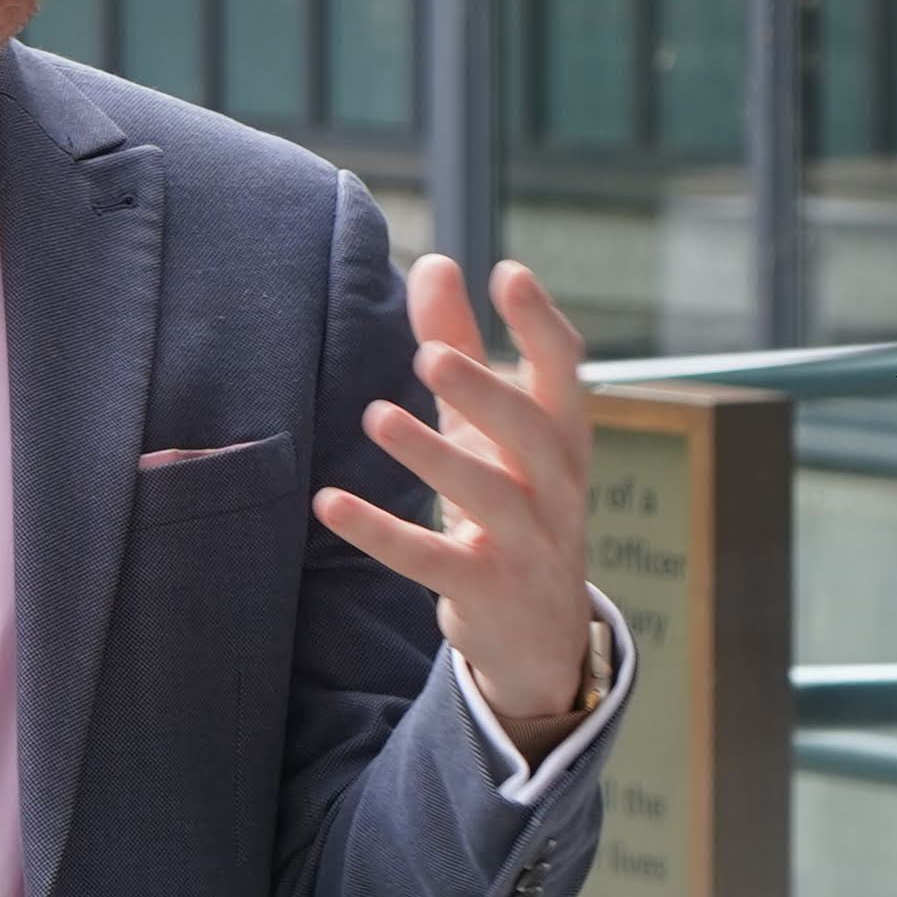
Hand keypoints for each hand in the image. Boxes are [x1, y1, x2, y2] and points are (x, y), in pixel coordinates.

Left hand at [316, 257, 598, 738]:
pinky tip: (330, 502)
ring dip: (432, 455)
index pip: (567, 373)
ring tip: (376, 416)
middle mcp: (556, 488)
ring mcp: (526, 544)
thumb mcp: (490, 429)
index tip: (509, 273)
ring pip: (486, 495)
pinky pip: (430, 561)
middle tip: (430, 356)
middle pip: (532, 432)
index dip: (541, 324)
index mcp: (563, 438)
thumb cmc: (513, 502)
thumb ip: (461, 345)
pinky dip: (380, 532)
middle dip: (485, 392)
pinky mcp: (485, 590)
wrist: (541, 635)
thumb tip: (435, 261)